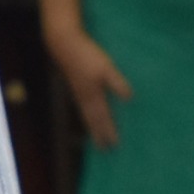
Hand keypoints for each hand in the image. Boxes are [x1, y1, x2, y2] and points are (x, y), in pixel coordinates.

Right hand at [49, 30, 132, 148]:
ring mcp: (78, 92)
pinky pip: (82, 107)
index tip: (114, 146)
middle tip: (103, 150)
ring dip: (91, 127)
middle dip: (98, 135)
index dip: (108, 132)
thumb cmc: (87, 55)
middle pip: (92, 121)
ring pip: (86, 115)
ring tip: (95, 138)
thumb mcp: (105, 67)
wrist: (64, 44)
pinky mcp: (75, 85)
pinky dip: (87, 116)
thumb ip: (116, 82)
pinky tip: (88, 115)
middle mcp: (84, 97)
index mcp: (92, 95)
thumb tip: (129, 98)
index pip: (102, 118)